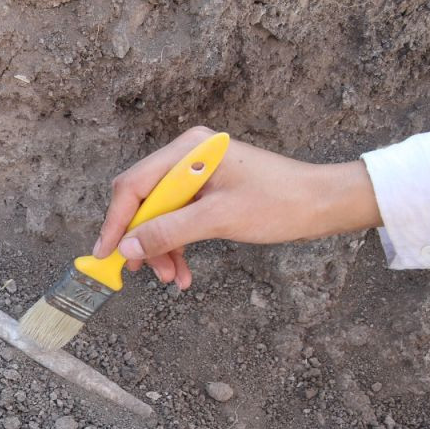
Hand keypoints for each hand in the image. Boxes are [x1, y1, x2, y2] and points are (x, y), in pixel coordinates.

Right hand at [93, 126, 383, 288]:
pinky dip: (177, 245)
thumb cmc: (280, 203)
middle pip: (143, 201)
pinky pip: (178, 219)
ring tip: (171, 278)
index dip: (116, 222)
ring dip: (161, 248)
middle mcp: (188, 156)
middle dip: (143, 240)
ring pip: (160, 215)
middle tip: (142, 272)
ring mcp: (197, 173)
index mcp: (189, 150)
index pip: (134, 186)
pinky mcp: (206, 190)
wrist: (323, 204)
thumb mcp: (219, 219)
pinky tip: (182, 270)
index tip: (106, 253)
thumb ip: (169, 231)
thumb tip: (128, 248)